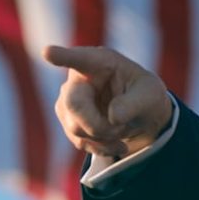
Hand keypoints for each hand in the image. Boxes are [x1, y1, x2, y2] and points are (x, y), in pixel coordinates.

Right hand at [46, 45, 172, 158]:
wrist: (141, 115)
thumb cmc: (145, 95)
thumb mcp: (150, 95)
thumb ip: (134, 104)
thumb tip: (113, 118)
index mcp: (100, 62)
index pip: (79, 58)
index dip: (62, 56)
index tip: (47, 52)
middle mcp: (78, 78)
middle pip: (74, 104)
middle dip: (99, 125)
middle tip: (122, 129)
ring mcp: (68, 101)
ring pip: (75, 127)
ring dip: (104, 137)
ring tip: (123, 130)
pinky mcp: (68, 121)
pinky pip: (79, 141)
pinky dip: (101, 147)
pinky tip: (117, 144)